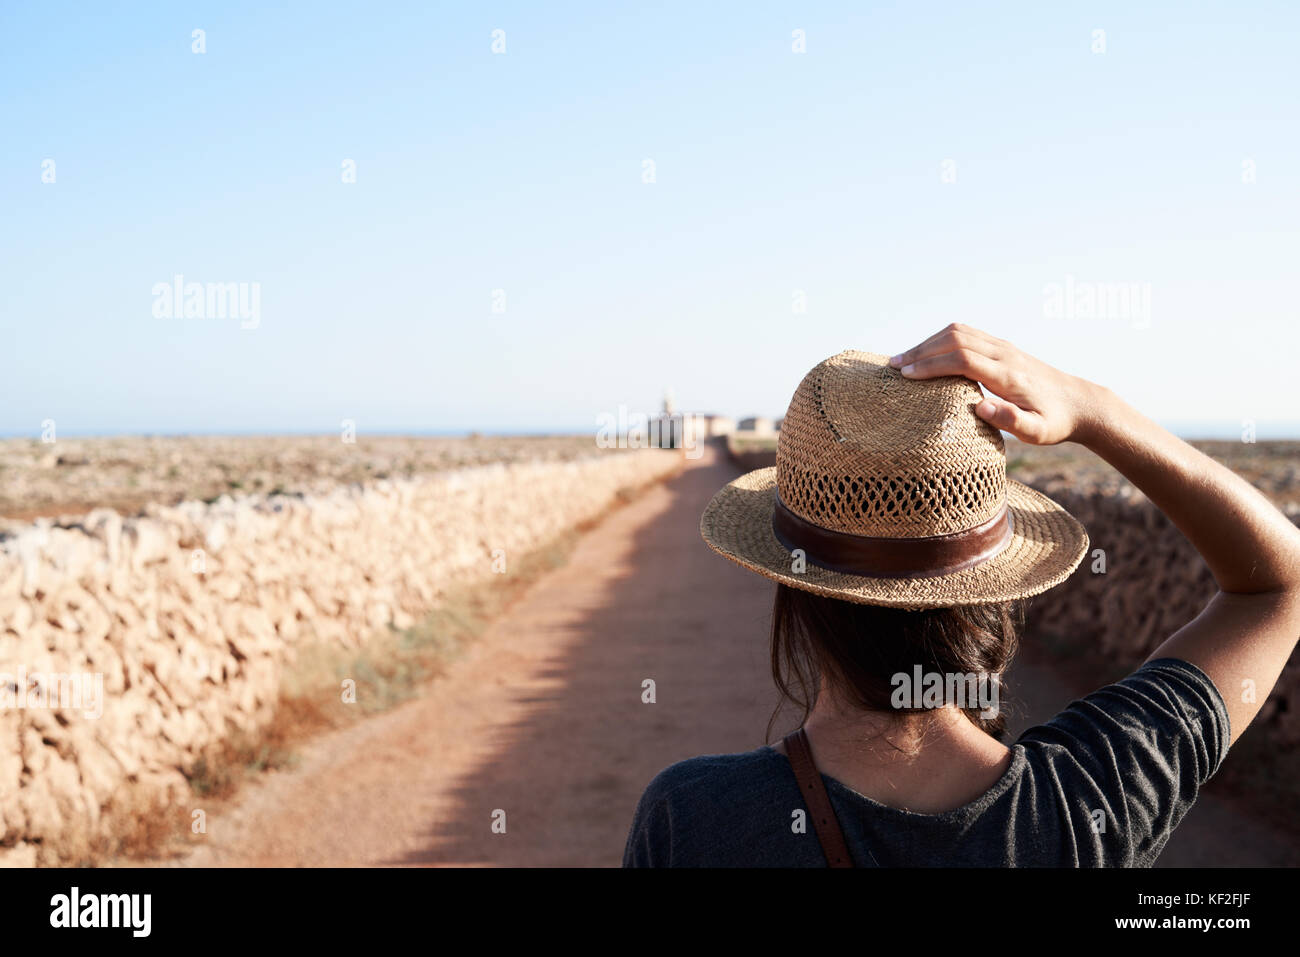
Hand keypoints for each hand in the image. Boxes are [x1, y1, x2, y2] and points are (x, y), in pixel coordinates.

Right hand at [888, 324, 1100, 445]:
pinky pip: (965, 334)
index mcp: (1008, 375)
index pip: (962, 359)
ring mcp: (1003, 347)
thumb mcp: (1038, 433)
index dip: (931, 365)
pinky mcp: (1002, 347)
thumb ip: (1012, 422)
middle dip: (920, 350)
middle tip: (892, 366)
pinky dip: (940, 341)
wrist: (1080, 403)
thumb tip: (981, 406)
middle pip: (955, 339)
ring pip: (958, 332)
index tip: (905, 376)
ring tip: (902, 360)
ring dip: (927, 343)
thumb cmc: (1055, 423)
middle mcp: (1004, 354)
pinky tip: (926, 355)